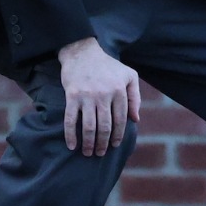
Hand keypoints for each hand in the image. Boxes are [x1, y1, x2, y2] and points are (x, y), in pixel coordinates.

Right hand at [57, 36, 140, 156]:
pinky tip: (72, 146)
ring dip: (89, 143)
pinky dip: (70, 135)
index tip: (115, 145)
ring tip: (88, 152)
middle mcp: (105, 95)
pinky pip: (70, 120)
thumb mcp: (129, 76)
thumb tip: (135, 120)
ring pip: (89, 126)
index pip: (121, 120)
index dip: (118, 135)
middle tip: (100, 153)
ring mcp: (87, 96)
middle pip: (105, 126)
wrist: (83, 52)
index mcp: (120, 91)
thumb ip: (135, 97)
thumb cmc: (108, 65)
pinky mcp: (72, 96)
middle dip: (103, 143)